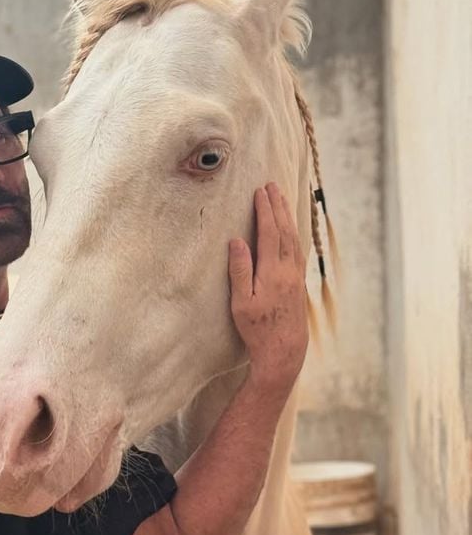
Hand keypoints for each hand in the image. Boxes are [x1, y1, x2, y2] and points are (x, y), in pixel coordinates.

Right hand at [228, 183, 308, 397]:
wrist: (284, 349)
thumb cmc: (257, 329)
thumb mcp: (241, 302)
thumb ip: (239, 270)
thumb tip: (237, 241)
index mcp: (273, 272)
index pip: (270, 233)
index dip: (265, 210)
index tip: (260, 191)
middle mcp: (289, 270)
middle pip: (285, 230)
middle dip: (278, 206)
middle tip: (272, 185)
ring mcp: (297, 276)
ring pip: (294, 238)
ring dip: (287, 216)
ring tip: (281, 199)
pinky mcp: (298, 283)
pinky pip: (298, 248)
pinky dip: (293, 232)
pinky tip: (290, 228)